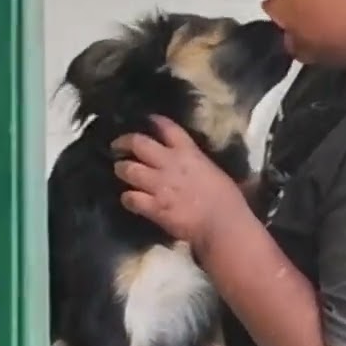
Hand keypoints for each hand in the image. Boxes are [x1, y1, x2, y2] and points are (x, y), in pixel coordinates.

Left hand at [112, 115, 249, 249]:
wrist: (223, 225)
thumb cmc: (228, 200)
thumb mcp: (215, 171)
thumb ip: (199, 163)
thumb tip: (197, 165)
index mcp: (189, 153)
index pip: (167, 128)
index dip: (154, 121)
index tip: (147, 120)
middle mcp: (170, 164)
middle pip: (139, 143)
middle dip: (124, 142)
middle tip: (117, 146)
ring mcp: (159, 185)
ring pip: (128, 169)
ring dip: (122, 169)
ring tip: (120, 171)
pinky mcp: (154, 207)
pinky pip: (130, 198)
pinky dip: (127, 198)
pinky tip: (129, 199)